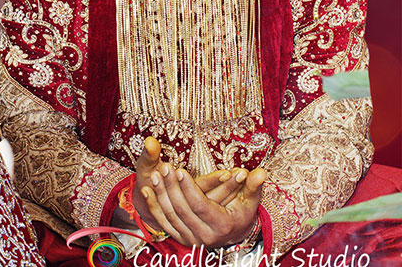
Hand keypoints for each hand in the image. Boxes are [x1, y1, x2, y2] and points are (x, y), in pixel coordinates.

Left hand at [130, 138, 247, 235]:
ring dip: (160, 194)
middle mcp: (206, 236)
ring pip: (170, 215)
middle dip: (171, 187)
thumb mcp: (249, 201)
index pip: (200, 205)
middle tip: (164, 167)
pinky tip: (146, 190)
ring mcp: (192, 239)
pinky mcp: (181, 239)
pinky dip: (153, 206)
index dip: (189, 188)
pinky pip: (163, 222)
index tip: (179, 170)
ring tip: (156, 174)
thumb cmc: (240, 213)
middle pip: (182, 209)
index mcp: (223, 226)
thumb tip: (260, 172)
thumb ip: (252, 186)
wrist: (232, 234)